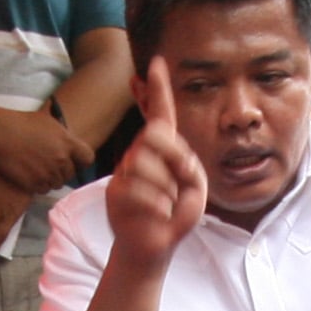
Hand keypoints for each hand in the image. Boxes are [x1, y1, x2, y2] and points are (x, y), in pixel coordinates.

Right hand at [0, 107, 92, 194]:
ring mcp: (49, 172)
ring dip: (50, 179)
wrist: (0, 133)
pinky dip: (38, 186)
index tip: (75, 162)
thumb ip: (61, 131)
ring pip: (57, 183)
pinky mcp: (35, 183)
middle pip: (70, 174)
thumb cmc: (21, 123)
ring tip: (38, 170)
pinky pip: (43, 189)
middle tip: (49, 166)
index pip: (88, 158)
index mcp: (68, 142)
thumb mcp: (47, 119)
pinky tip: (30, 176)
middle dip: (62, 171)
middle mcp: (61, 159)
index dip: (81, 162)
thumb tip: (63, 127)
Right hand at [108, 58, 207, 272]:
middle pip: (155, 136)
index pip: (161, 115)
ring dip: (164, 189)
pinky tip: (157, 215)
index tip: (158, 63)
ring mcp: (126, 171)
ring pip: (144, 163)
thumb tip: (160, 149)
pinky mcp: (115, 190)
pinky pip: (136, 188)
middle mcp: (142, 155)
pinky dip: (154, 205)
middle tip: (178, 187)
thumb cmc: (174, 217)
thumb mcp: (195, 191)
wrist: (151, 248)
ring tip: (165, 207)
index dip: (159, 89)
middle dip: (173, 161)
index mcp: (164, 152)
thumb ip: (187, 166)